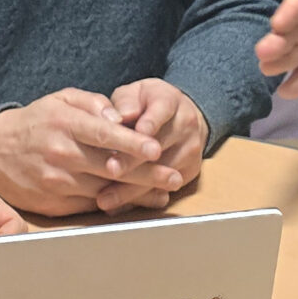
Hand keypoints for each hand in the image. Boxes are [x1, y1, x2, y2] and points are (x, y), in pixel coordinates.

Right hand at [0, 89, 184, 215]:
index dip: (131, 143)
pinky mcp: (54, 204)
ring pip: (104, 190)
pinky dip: (115, 205)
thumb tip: (120, 116)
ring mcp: (57, 182)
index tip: (155, 148)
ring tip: (164, 190)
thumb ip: (93, 103)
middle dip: (146, 173)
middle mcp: (61, 154)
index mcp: (65, 124)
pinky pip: (91, 206)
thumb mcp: (60, 99)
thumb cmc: (35, 122)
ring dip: (136, 192)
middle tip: (174, 176)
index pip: (103, 134)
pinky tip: (135, 201)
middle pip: (110, 167)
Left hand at [95, 79, 207, 212]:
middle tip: (110, 170)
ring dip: (132, 188)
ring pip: (161, 174)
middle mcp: (186, 126)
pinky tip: (118, 206)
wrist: (182, 115)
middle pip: (160, 147)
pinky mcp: (189, 172)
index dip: (149, 123)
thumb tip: (121, 116)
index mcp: (171, 101)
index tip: (135, 134)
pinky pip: (163, 189)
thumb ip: (126, 102)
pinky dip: (139, 199)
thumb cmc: (148, 104)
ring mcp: (191, 150)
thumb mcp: (136, 93)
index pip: (161, 111)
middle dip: (133, 162)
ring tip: (106, 198)